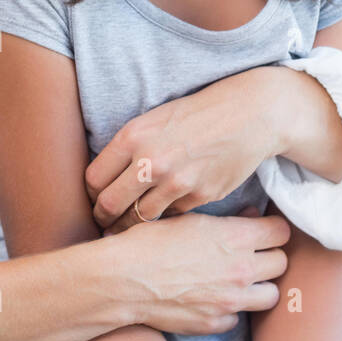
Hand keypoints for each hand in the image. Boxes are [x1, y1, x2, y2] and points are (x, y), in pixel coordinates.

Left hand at [85, 66, 287, 233]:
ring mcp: (177, 182)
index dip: (92, 194)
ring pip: (139, 218)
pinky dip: (166, 216)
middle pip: (110, 206)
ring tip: (128, 227)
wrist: (249, 114)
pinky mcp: (201, 196)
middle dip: (103, 218)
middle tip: (104, 223)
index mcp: (133, 137)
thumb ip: (129, 147)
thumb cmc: (198, 113)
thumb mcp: (155, 119)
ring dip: (130, 226)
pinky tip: (166, 212)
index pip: (94, 179)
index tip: (96, 200)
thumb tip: (105, 180)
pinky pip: (172, 215)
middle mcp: (151, 161)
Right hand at [103, 206, 290, 335]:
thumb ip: (228, 221)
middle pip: (281, 262)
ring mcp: (231, 300)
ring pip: (271, 294)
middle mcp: (240, 269)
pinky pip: (238, 317)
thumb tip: (252, 218)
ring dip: (260, 286)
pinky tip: (214, 298)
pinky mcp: (216, 321)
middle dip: (269, 256)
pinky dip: (231, 309)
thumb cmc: (151, 242)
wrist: (123, 278)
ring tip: (241, 280)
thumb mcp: (190, 219)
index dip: (273, 229)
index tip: (265, 231)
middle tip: (252, 254)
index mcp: (235, 237)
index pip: (281, 232)